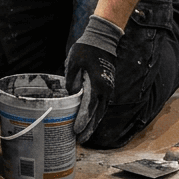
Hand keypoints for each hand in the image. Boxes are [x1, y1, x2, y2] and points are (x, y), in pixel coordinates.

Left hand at [64, 15, 123, 143]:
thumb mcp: (74, 61)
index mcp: (98, 84)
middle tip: (80, 139)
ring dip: (93, 123)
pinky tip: (90, 120)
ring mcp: (108, 88)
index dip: (83, 119)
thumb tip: (71, 93)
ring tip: (85, 134)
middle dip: (89, 127)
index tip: (77, 130)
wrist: (103, 39)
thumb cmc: (87, 48)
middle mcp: (105, 89)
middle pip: (97, 113)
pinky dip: (96, 114)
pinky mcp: (107, 86)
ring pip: (101, 110)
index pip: (89, 106)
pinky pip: (102, 104)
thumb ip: (71, 78)